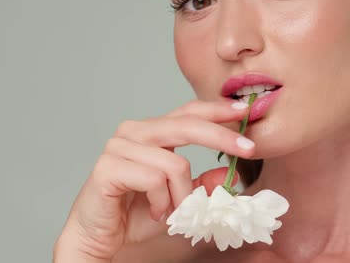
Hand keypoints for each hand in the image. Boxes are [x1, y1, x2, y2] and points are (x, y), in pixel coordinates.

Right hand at [53, 100, 254, 260]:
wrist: (101, 238)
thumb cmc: (136, 214)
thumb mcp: (181, 199)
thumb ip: (204, 184)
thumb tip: (232, 173)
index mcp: (153, 132)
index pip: (189, 112)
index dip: (218, 110)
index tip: (245, 110)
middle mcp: (135, 132)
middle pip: (187, 124)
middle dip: (222, 137)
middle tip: (248, 150)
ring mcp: (119, 146)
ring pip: (175, 163)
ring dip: (183, 195)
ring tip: (174, 211)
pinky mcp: (108, 166)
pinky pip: (153, 180)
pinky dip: (162, 202)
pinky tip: (155, 211)